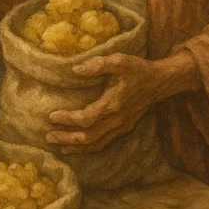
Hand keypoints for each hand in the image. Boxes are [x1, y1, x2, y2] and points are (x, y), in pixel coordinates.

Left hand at [45, 54, 161, 153]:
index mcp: (113, 104)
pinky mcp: (123, 129)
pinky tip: (76, 147)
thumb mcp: (120, 60)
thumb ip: (99, 64)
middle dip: (67, 138)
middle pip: (88, 136)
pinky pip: (103, 143)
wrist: (160, 82)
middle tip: (48, 137)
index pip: (86, 118)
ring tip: (58, 146)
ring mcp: (121, 127)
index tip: (51, 116)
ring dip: (76, 146)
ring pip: (96, 144)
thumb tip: (75, 69)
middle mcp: (117, 120)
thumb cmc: (138, 69)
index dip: (68, 119)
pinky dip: (88, 148)